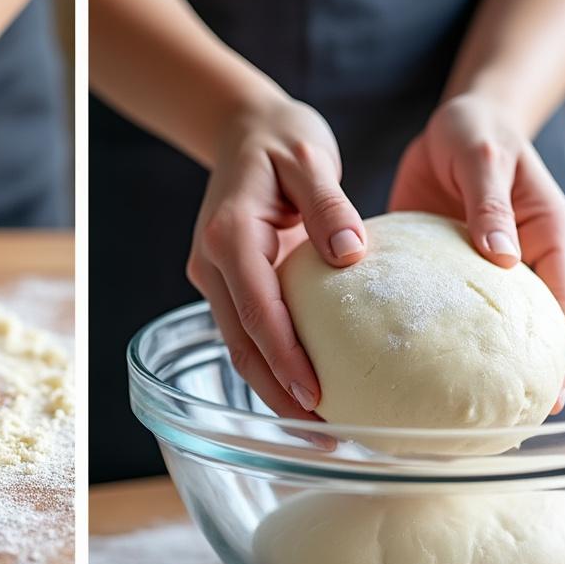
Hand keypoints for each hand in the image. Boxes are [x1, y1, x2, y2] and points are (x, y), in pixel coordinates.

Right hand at [188, 95, 367, 417]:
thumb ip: (331, 205)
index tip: (316, 392)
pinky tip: (304, 391)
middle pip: (240, 343)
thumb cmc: (282, 140)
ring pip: (239, 346)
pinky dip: (272, 365)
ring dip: (272, 389)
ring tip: (317, 429)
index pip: (255, 308)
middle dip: (276, 393)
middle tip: (321, 435)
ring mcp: (214, 276)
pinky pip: (247, 332)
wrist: (243, 128)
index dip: (283, 355)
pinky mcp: (227, 283)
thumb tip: (352, 255)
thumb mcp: (311, 159)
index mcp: (230, 235)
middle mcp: (212, 262)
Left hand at [389, 94, 564, 411]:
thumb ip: (491, 203)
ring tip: (448, 418)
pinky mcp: (442, 276)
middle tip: (497, 429)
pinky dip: (426, 342)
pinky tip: (399, 371)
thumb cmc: (476, 131)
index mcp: (547, 242)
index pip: (564, 311)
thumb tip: (502, 254)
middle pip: (527, 336)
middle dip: (517, 380)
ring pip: (481, 334)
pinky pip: (436, 316)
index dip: (559, 356)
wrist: (448, 122)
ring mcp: (481, 276)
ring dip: (468, 370)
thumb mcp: (483, 158)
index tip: (548, 398)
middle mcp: (518, 267)